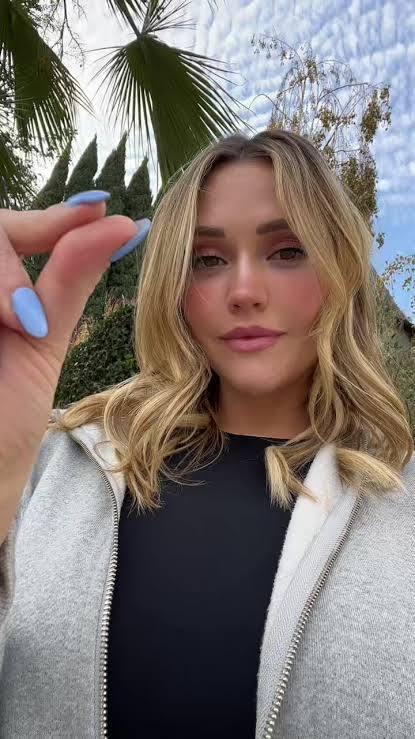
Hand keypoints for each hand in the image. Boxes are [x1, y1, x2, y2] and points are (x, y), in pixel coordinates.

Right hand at [0, 194, 148, 540]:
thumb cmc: (8, 416)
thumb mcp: (44, 340)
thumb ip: (70, 279)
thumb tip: (121, 224)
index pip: (12, 229)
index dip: (51, 217)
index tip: (100, 210)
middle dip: (15, 251)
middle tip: (37, 303)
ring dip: (0, 274)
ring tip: (20, 322)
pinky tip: (7, 319)